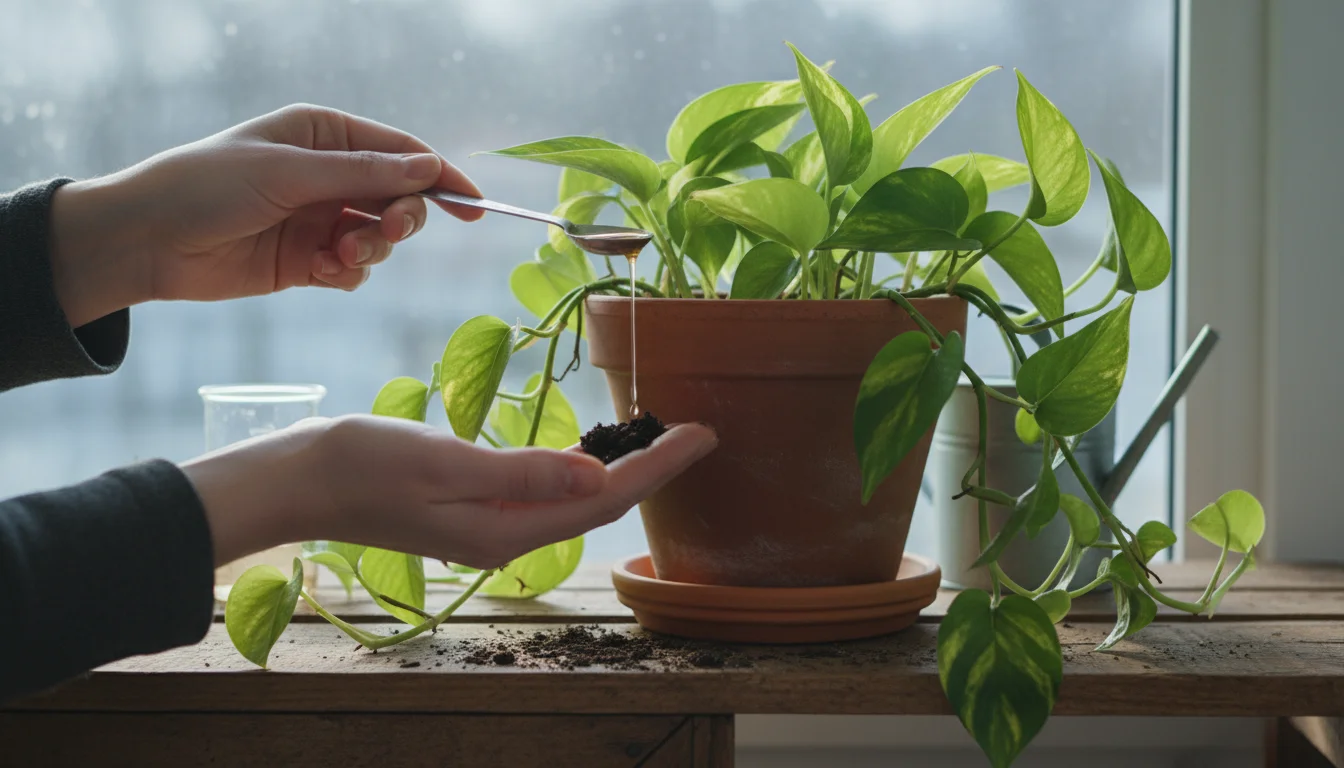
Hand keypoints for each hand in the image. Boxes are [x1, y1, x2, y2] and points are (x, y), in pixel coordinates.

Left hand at [48, 104, 481, 326]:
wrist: (148, 242)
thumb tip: (429, 166)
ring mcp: (320, 220)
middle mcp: (328, 175)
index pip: (401, 152)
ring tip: (336, 257)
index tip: (473, 206)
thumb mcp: (289, 172)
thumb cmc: (207, 186)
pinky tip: (320, 272)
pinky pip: (355, 270)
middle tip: (384, 232)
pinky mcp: (308, 262)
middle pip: (398, 198)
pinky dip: (347, 273)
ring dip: (369, 250)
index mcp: (324, 135)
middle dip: (400, 219)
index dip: (440, 176)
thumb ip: (362, 174)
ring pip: (380, 239)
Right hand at [180, 415, 716, 568]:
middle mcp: (506, 535)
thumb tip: (598, 472)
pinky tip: (594, 447)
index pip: (604, 498)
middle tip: (699, 430)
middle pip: (600, 503)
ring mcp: (490, 523)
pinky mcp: (475, 506)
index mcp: (505, 529)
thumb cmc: (362, 463)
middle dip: (654, 468)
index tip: (703, 434)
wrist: (299, 480)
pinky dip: (581, 467)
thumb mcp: (445, 461)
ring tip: (661, 435)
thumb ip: (523, 471)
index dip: (658, 466)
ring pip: (576, 498)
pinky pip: (547, 490)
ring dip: (623, 467)